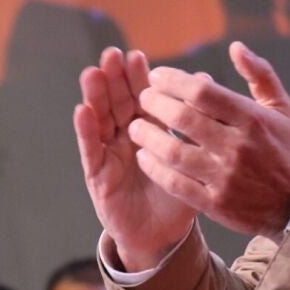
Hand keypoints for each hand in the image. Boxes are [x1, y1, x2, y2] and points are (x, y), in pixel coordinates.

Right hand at [74, 48, 197, 271]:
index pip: (141, 98)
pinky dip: (87, 131)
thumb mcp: (192, 156)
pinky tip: (82, 111)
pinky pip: (92, 152)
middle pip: (118, 103)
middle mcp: (125, 139)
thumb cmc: (178, 194)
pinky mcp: (99, 177)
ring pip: (101, 121)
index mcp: (148, 130)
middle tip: (112, 54)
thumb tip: (206, 80)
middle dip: (114, 79)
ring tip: (93, 73)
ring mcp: (110, 156)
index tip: (137, 55)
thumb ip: (196, 120)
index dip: (137, 78)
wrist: (163, 235)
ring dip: (96, 97)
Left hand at [129, 42, 289, 239]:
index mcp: (252, 119)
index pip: (202, 92)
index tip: (156, 76)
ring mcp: (225, 176)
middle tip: (142, 98)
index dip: (173, 80)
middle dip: (154, 104)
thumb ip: (260, 74)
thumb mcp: (282, 108)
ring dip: (147, 136)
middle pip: (182, 119)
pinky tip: (144, 157)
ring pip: (173, 152)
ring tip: (134, 126)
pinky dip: (155, 168)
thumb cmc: (287, 150)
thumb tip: (235, 46)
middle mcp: (237, 146)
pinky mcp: (215, 203)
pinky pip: (175, 183)